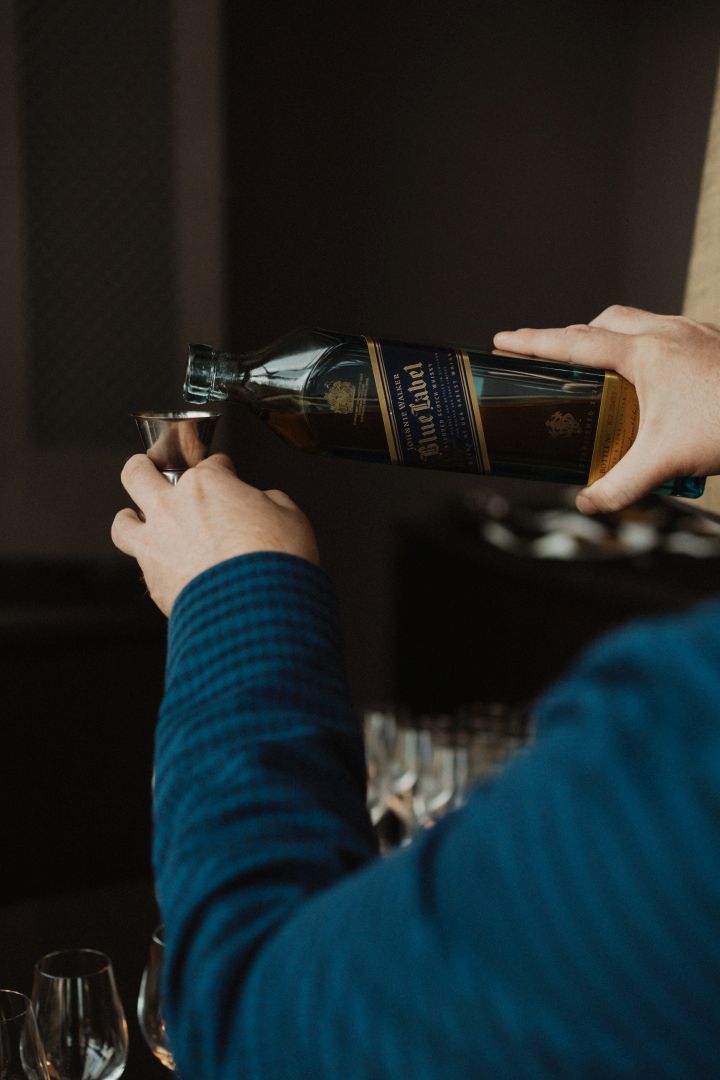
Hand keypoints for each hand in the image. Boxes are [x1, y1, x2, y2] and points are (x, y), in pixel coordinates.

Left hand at [111, 454, 319, 614]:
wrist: (258, 608)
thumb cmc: (275, 560)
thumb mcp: (290, 515)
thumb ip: (269, 501)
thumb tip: (263, 505)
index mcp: (207, 485)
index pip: (210, 465)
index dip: (222, 470)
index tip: (227, 478)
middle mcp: (173, 508)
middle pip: (139, 473)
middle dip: (145, 467)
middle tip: (151, 470)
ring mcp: (157, 545)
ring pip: (123, 522)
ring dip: (129, 518)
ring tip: (135, 519)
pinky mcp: (154, 581)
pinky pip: (141, 567)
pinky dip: (152, 565)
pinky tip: (162, 568)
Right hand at [494, 305, 719, 513]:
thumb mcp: (666, 460)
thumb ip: (620, 485)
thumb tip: (588, 502)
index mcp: (644, 353)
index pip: (573, 343)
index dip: (533, 343)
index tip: (503, 340)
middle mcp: (666, 334)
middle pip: (604, 323)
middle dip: (573, 338)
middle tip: (553, 362)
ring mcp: (693, 334)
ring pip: (638, 324)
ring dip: (614, 342)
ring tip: (606, 377)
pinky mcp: (714, 344)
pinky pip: (668, 336)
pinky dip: (649, 352)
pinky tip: (657, 386)